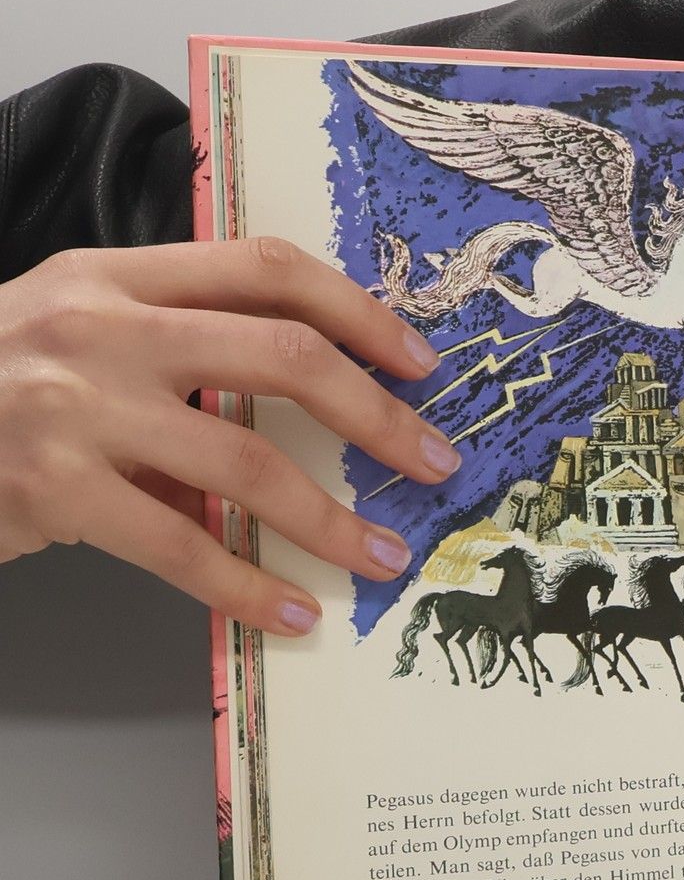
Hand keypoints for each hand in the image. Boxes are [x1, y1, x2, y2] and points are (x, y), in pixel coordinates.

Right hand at [0, 239, 459, 635]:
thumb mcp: (70, 336)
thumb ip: (174, 354)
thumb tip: (307, 409)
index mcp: (111, 275)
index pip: (265, 269)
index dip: (358, 312)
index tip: (419, 362)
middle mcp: (98, 328)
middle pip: (283, 355)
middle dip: (378, 417)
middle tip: (434, 461)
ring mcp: (73, 409)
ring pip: (248, 462)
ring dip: (330, 521)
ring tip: (380, 556)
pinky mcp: (53, 490)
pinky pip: (183, 548)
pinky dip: (250, 587)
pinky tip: (291, 610)